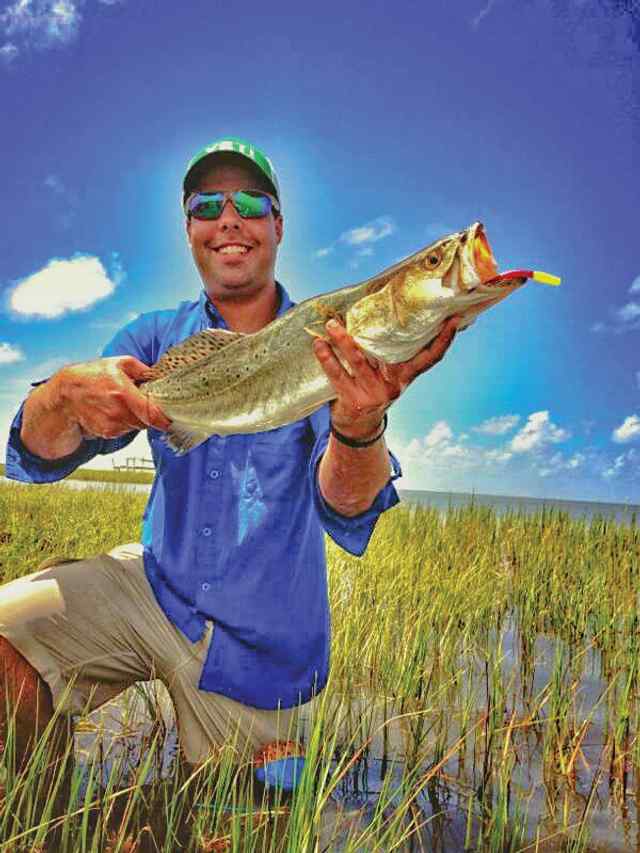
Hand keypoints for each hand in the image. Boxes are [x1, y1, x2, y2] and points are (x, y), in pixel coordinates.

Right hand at [52, 356, 170, 438]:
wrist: (65, 395)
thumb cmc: (92, 376)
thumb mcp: (119, 363)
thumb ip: (143, 370)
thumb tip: (162, 376)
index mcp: (123, 392)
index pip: (152, 414)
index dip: (165, 419)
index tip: (172, 417)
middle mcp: (118, 411)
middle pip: (148, 421)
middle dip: (148, 412)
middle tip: (140, 400)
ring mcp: (112, 424)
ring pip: (138, 426)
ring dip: (136, 417)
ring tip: (122, 403)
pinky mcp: (108, 433)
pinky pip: (126, 430)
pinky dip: (125, 422)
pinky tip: (113, 411)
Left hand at [312, 316, 459, 439]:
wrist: (358, 427)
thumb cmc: (372, 389)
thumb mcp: (388, 375)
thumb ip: (390, 353)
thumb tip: (384, 312)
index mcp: (405, 376)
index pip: (430, 358)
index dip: (444, 340)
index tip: (454, 319)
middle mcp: (393, 385)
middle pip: (389, 353)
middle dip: (381, 328)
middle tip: (378, 304)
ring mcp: (373, 393)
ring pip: (358, 360)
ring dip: (343, 340)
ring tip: (331, 324)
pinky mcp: (353, 400)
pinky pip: (337, 375)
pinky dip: (326, 358)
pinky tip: (318, 344)